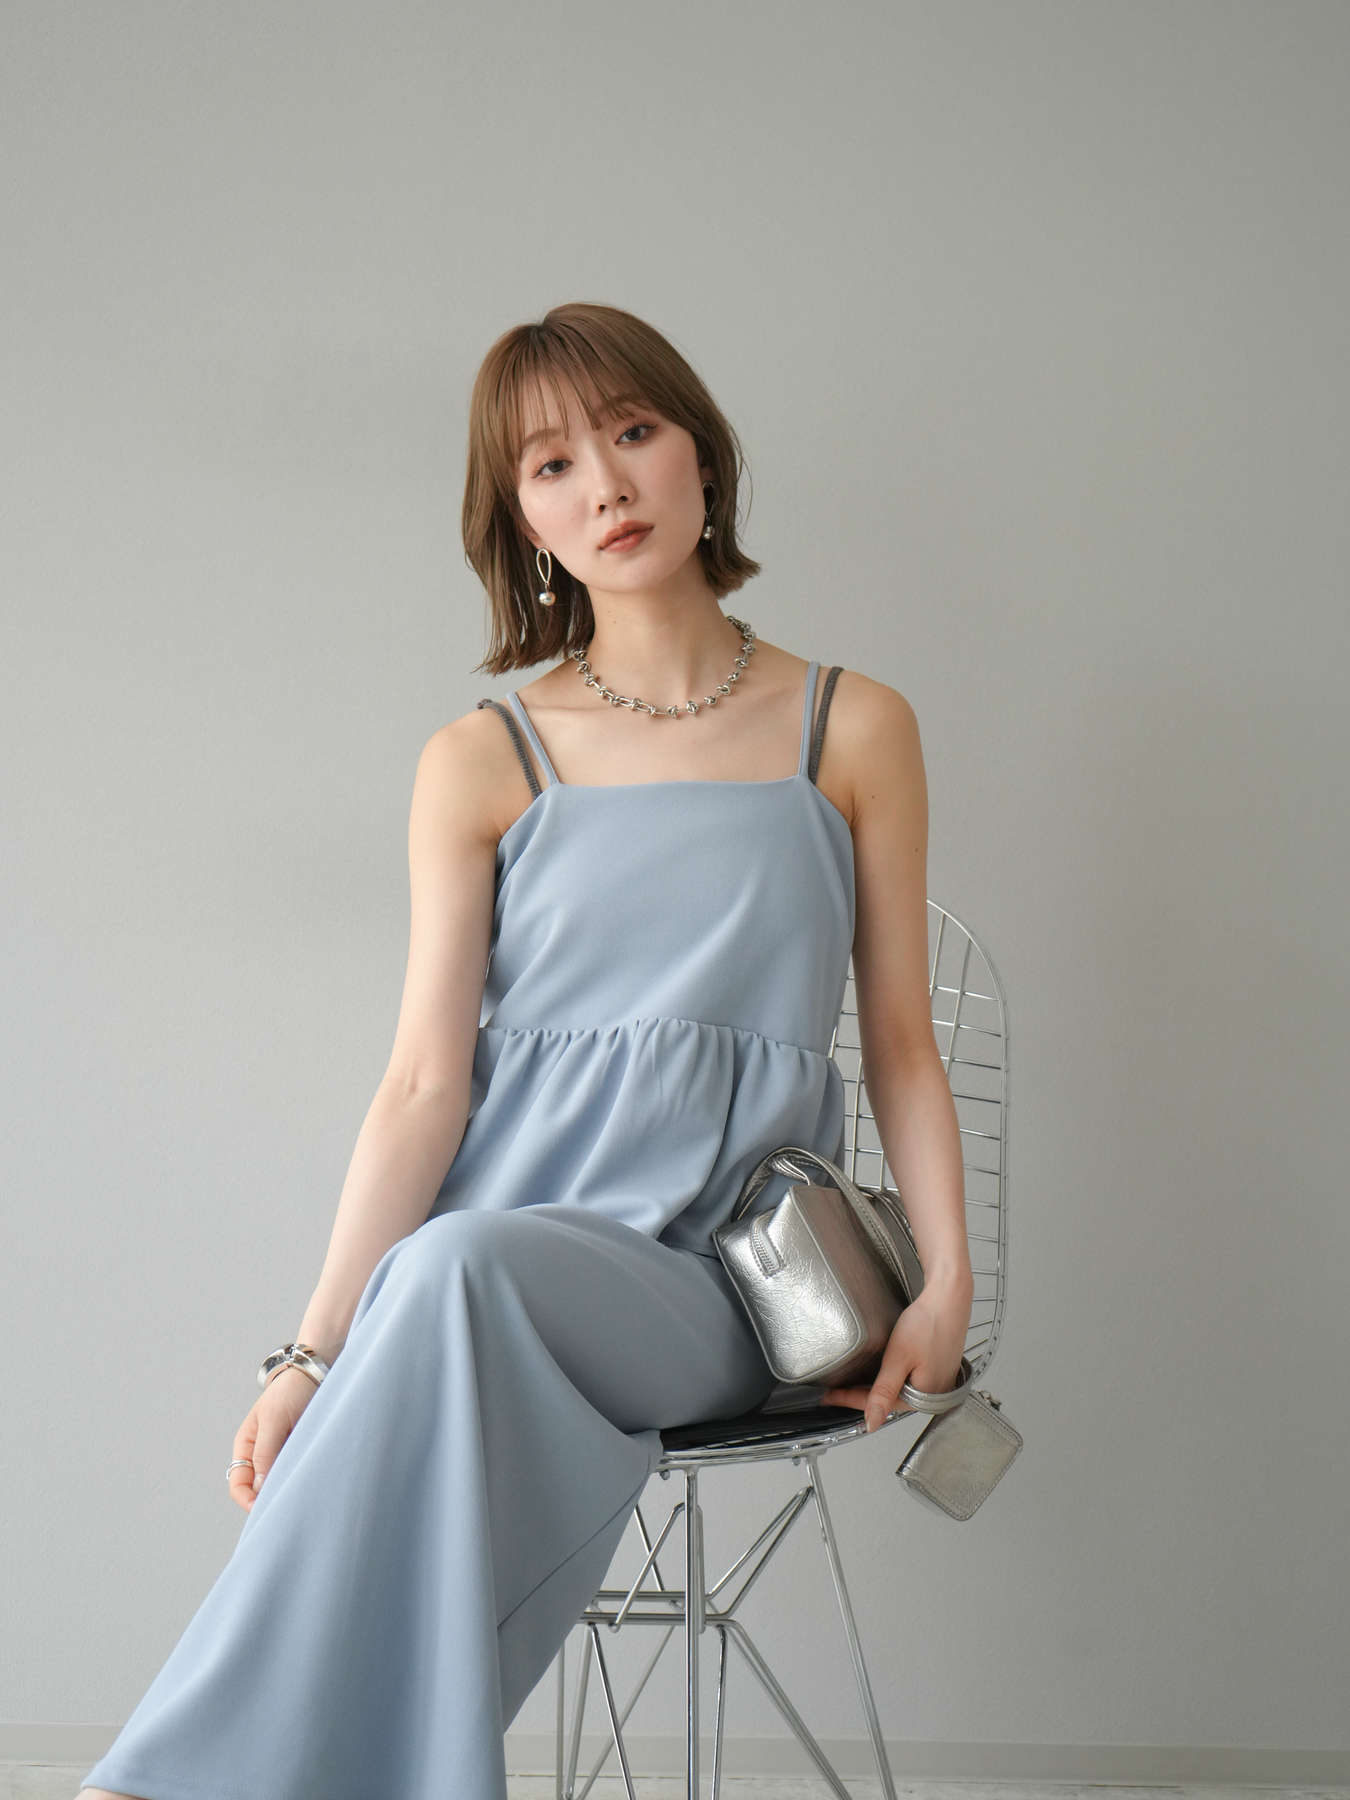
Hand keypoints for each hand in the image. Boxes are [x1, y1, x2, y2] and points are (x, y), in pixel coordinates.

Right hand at [228, 1367, 320, 1511]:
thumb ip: (265, 1452)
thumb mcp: (274, 1419)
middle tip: (286, 1504)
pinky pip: (295, 1473)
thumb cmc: (290, 1391)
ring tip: (299, 1492)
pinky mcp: (299, 1452)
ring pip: (277, 1483)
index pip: (238, 1483)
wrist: (316, 1373)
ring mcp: (281, 1454)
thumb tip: (258, 1487)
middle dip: (268, 1499)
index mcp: (246, 1445)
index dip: (247, 1500)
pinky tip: (309, 1480)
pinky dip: (299, 1479)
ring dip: (285, 1489)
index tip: (264, 1508)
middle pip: (257, 1489)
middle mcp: (261, 1453)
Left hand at [821, 1287, 968, 1431]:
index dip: (850, 1400)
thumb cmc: (928, 1323)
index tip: (830, 1397)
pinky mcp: (939, 1369)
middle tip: (837, 1391)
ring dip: (877, 1388)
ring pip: (900, 1391)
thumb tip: (872, 1423)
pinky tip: (883, 1373)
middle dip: (862, 1396)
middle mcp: (934, 1394)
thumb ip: (883, 1392)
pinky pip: (911, 1381)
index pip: (878, 1405)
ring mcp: (938, 1382)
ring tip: (855, 1384)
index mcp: (923, 1397)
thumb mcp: (898, 1359)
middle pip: (889, 1400)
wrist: (949, 1299)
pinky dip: (894, 1379)